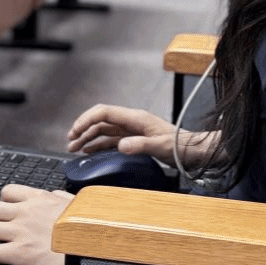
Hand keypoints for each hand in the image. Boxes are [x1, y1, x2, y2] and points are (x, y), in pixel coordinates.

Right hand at [67, 103, 217, 168]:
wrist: (195, 151)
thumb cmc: (181, 147)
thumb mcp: (161, 147)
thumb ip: (140, 146)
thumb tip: (120, 145)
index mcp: (136, 118)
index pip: (104, 112)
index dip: (86, 120)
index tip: (74, 132)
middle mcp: (132, 121)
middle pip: (101, 119)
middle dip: (83, 128)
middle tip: (70, 142)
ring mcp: (133, 129)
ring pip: (104, 129)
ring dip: (88, 137)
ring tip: (75, 147)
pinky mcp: (136, 139)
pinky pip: (111, 139)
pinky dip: (98, 143)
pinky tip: (90, 151)